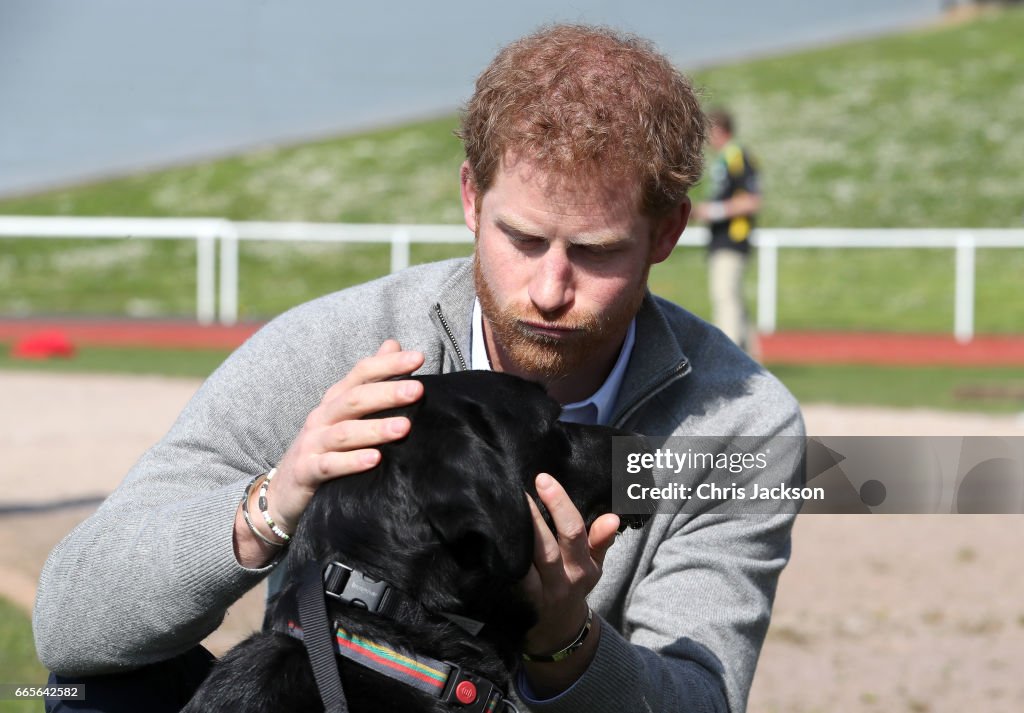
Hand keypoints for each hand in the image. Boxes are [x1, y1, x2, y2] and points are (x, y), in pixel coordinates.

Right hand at [235, 341, 423, 563]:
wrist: (283, 492)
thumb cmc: (325, 447)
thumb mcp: (345, 413)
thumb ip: (371, 380)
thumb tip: (394, 344)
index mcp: (335, 400)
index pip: (361, 373)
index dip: (388, 364)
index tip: (419, 357)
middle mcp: (322, 417)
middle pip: (355, 399)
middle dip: (387, 393)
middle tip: (418, 390)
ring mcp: (312, 443)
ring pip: (345, 433)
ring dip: (375, 429)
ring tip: (405, 428)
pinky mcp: (306, 471)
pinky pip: (329, 465)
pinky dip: (352, 462)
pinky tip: (375, 460)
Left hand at [520, 473, 618, 694]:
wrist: (557, 633)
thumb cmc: (574, 586)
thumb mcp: (593, 566)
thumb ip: (600, 540)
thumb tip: (612, 517)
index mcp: (583, 569)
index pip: (573, 532)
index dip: (559, 505)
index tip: (543, 479)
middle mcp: (562, 582)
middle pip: (546, 547)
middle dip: (530, 516)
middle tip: (514, 487)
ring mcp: (538, 595)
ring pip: (523, 563)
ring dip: (512, 537)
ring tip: (498, 508)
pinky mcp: (517, 603)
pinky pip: (507, 578)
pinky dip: (499, 559)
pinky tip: (488, 537)